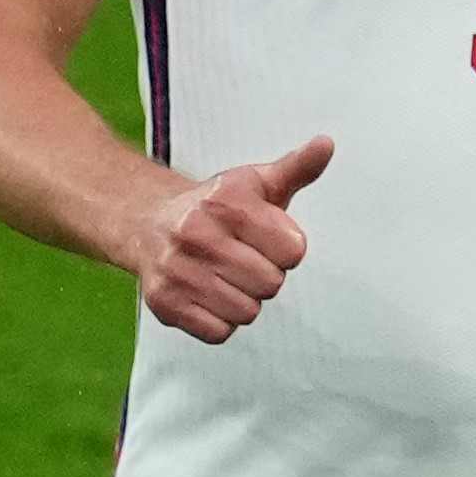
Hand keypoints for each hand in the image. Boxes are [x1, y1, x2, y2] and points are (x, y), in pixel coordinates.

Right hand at [125, 135, 330, 343]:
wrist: (149, 225)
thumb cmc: (213, 208)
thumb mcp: (255, 182)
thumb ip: (296, 167)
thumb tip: (327, 144)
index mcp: (226, 201)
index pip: (293, 250)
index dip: (285, 249)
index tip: (265, 239)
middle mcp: (197, 234)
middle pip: (271, 283)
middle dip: (264, 275)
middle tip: (242, 259)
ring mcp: (177, 270)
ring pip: (247, 311)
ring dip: (243, 300)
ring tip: (224, 276)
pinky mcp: (165, 303)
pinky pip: (219, 332)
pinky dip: (220, 321)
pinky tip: (208, 295)